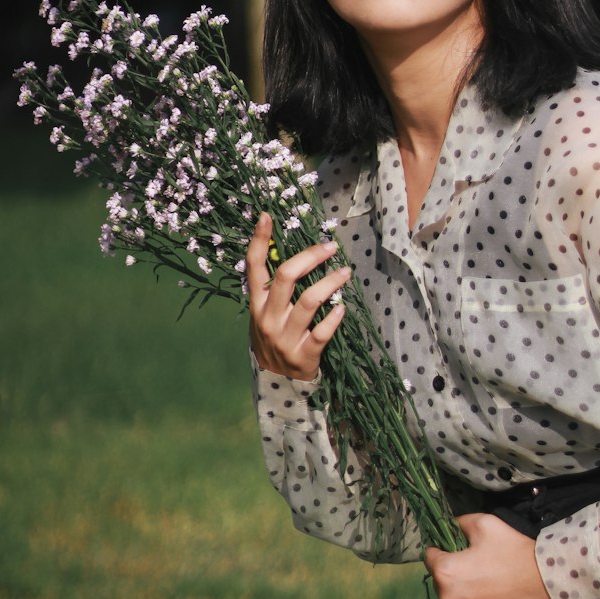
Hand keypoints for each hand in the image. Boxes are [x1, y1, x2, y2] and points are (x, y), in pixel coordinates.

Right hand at [246, 212, 348, 380]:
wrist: (275, 382)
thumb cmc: (275, 337)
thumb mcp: (265, 313)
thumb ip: (274, 289)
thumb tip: (296, 253)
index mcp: (257, 304)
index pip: (254, 266)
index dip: (260, 240)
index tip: (268, 216)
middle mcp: (267, 318)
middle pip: (286, 276)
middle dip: (311, 256)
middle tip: (330, 247)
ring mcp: (285, 337)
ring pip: (309, 301)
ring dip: (330, 283)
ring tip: (345, 272)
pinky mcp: (303, 355)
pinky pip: (322, 333)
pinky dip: (335, 318)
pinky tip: (343, 308)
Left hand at [424, 513, 556, 598]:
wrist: (546, 584)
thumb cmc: (513, 551)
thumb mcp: (485, 524)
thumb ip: (460, 523)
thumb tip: (450, 527)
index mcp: (445, 572)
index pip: (430, 557)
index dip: (442, 550)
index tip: (458, 549)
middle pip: (442, 582)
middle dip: (453, 573)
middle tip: (477, 566)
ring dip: (463, 594)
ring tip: (487, 585)